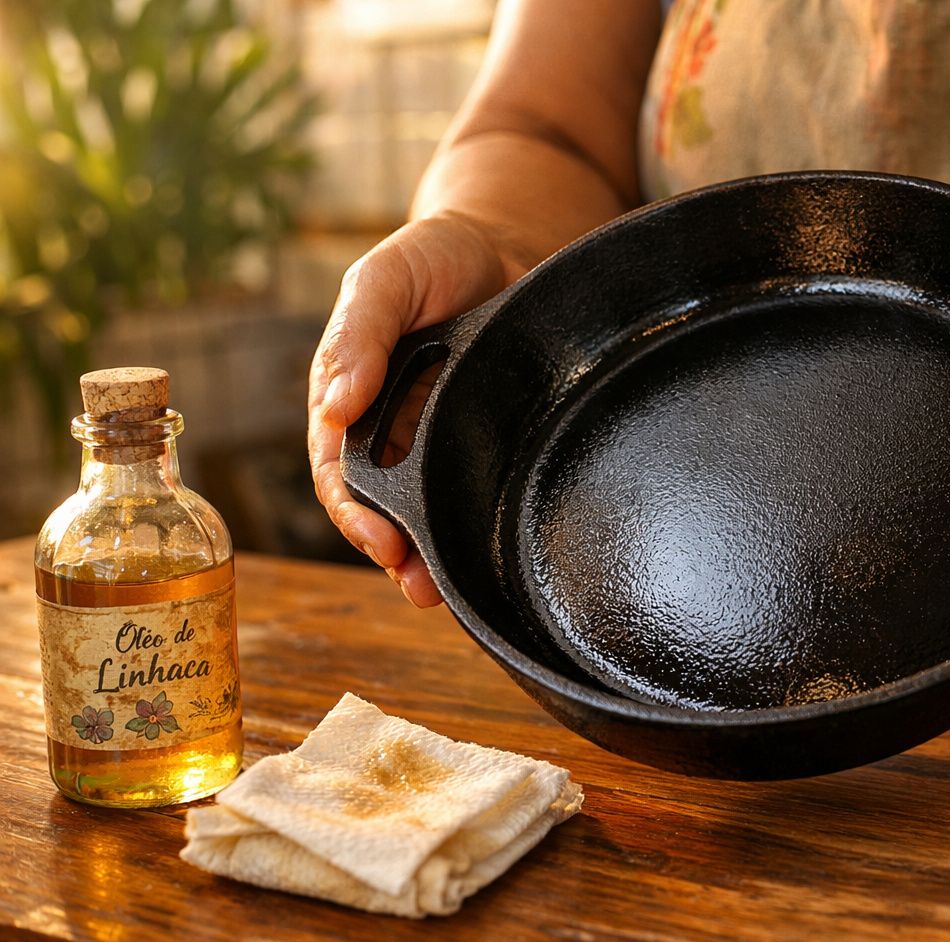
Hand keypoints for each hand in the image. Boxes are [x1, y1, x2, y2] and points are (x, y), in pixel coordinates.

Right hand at [308, 212, 521, 606]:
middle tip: (418, 583)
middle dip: (394, 551)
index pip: (340, 471)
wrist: (513, 239)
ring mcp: (442, 439)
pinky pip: (477, 488)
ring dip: (432, 554)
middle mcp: (391, 428)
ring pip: (430, 509)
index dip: (354, 512)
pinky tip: (488, 555)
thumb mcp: (384, 279)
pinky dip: (477, 524)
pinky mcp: (488, 439)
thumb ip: (356, 335)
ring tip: (443, 591)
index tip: (380, 540)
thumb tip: (334, 405)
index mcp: (351, 397)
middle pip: (382, 505)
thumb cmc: (437, 254)